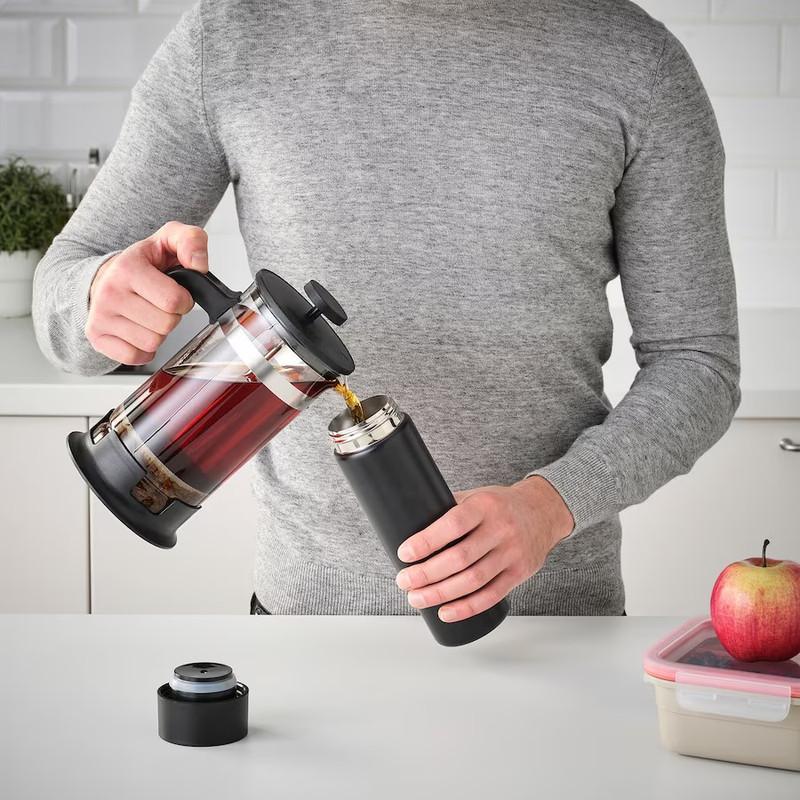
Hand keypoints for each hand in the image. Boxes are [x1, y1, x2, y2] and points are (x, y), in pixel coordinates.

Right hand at [86, 221, 208, 364]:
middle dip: (172, 316)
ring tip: (148, 314)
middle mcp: (109, 293)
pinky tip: (138, 330)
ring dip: (158, 332)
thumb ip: (192, 241)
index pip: (174, 301)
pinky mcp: (97, 337)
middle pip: (166, 324)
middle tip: (160, 303)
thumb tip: (200, 265)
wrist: (105, 275)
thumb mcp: (168, 240)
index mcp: (127, 268)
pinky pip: (135, 357)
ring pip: (153, 343)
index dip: (184, 300)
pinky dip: (143, 349)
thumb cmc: (142, 263)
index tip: (176, 292)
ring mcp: (100, 317)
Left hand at [395, 476, 573, 621]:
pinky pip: (491, 595)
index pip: (453, 525)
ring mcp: (512, 553)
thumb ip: (448, 508)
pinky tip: (445, 611)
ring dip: (441, 594)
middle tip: (404, 581)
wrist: (544, 511)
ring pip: (473, 580)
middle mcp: (501, 529)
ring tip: (417, 598)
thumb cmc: (500, 504)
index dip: (426, 541)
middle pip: (460, 557)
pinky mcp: (519, 573)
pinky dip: (466, 607)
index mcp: (485, 506)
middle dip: (427, 573)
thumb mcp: (476, 496)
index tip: (405, 553)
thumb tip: (409, 524)